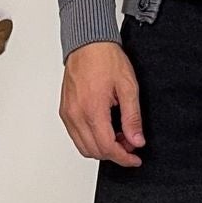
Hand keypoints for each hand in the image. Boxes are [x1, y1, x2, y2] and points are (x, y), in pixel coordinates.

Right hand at [60, 40, 145, 164]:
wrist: (88, 43)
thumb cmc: (106, 59)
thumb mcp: (128, 87)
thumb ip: (132, 117)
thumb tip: (136, 140)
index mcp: (92, 109)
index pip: (107, 147)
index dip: (123, 158)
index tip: (134, 159)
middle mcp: (76, 114)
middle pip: (94, 151)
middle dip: (114, 153)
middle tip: (130, 144)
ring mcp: (68, 114)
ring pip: (83, 147)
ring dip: (101, 148)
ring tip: (118, 136)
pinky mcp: (65, 111)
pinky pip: (76, 135)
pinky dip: (90, 139)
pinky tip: (104, 128)